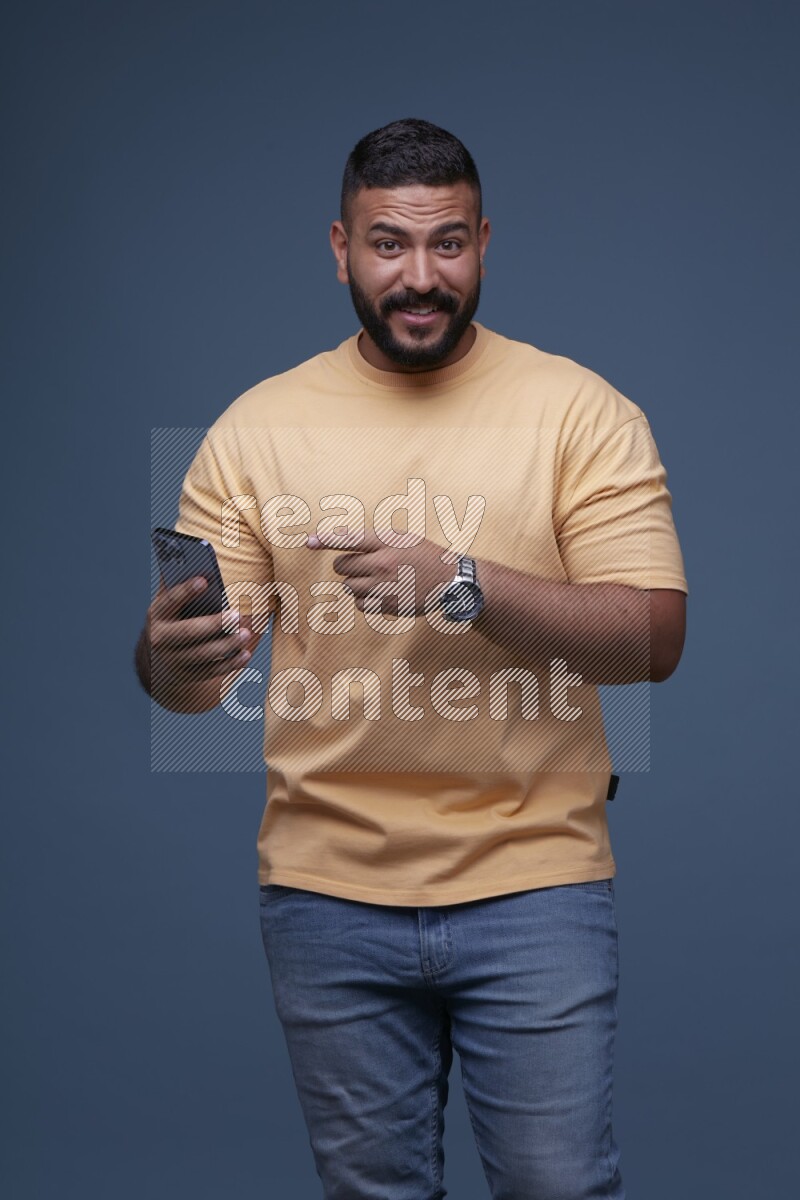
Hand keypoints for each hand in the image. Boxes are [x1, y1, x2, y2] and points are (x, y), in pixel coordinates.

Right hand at [144, 577, 254, 693]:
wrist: (159, 659)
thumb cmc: (174, 617)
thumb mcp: (171, 601)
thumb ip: (181, 582)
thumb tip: (198, 557)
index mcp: (157, 614)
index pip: (170, 600)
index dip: (186, 591)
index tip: (205, 580)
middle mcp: (160, 639)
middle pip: (188, 632)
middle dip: (213, 623)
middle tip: (236, 614)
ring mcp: (173, 660)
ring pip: (201, 654)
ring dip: (226, 644)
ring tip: (246, 633)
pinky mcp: (187, 676)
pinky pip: (210, 671)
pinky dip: (230, 663)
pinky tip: (246, 653)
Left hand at [307, 530, 452, 616]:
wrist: (449, 581)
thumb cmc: (422, 555)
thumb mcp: (400, 538)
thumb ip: (371, 539)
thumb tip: (338, 540)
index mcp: (387, 542)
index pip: (350, 539)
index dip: (326, 539)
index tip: (308, 541)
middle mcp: (383, 564)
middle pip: (342, 566)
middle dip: (346, 565)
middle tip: (364, 565)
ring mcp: (385, 586)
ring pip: (348, 587)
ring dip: (355, 584)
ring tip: (377, 580)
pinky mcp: (387, 605)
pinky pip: (359, 604)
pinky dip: (364, 600)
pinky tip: (382, 593)